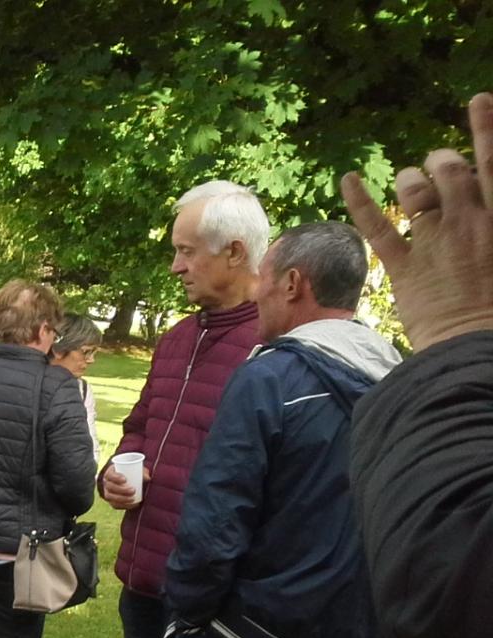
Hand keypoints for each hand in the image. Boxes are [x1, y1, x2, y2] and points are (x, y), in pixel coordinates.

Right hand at [100, 463, 148, 508]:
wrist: (126, 482)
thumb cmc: (131, 473)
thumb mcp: (137, 470)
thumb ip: (142, 472)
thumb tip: (148, 478)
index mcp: (110, 473)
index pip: (110, 475)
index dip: (115, 478)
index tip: (125, 479)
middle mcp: (106, 483)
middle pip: (110, 487)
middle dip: (121, 490)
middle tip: (133, 490)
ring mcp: (107, 493)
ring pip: (110, 497)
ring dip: (122, 499)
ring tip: (133, 499)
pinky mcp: (111, 501)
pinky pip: (114, 505)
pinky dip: (123, 506)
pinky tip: (132, 505)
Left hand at [341, 92, 492, 351]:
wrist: (478, 348)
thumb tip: (488, 204)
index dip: (486, 127)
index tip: (479, 100)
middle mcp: (469, 221)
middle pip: (451, 169)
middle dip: (441, 161)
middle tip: (439, 167)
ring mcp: (435, 242)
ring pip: (415, 190)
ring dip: (410, 179)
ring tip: (411, 185)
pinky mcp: (404, 266)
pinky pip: (377, 226)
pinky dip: (360, 200)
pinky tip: (348, 178)